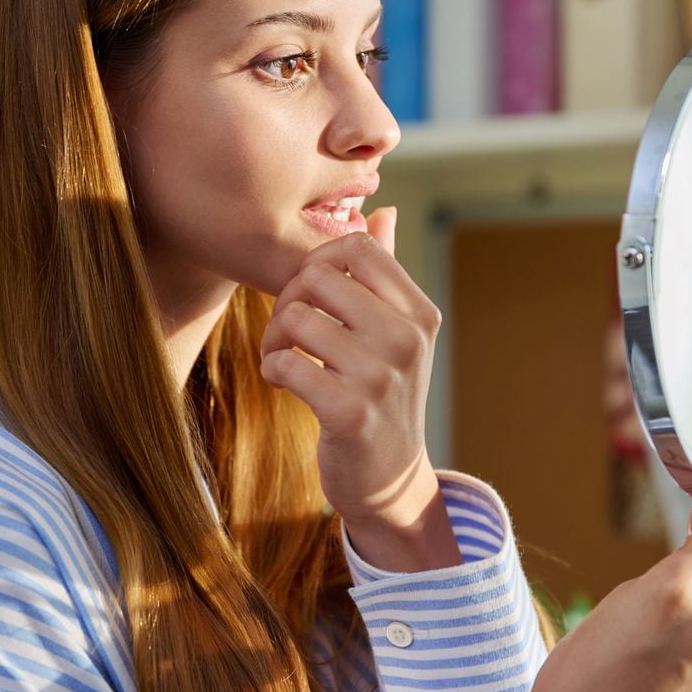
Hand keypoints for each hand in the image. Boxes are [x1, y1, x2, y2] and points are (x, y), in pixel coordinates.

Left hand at [260, 207, 458, 570]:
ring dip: (274, 339)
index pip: (357, 247)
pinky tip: (284, 381)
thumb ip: (385, 274)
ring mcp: (383, 376)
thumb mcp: (396, 334)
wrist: (391, 480)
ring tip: (282, 358)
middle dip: (287, 300)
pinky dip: (273, 368)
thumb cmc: (383, 395)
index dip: (317, 260)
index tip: (309, 293)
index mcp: (419, 312)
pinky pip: (285, 363)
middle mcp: (408, 339)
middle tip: (286, 332)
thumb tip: (383, 211)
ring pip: (296, 318)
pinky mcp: (351, 412)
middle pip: (318, 277)